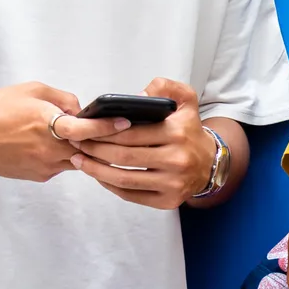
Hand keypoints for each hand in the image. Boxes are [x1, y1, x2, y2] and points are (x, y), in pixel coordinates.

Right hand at [0, 82, 127, 181]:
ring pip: (79, 159)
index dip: (107, 128)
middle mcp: (48, 148)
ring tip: (78, 136)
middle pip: (89, 149)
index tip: (125, 123)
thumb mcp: (31, 90)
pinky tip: (53, 145)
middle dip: (102, 141)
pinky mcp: (40, 175)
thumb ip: (63, 99)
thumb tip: (83, 110)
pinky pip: (62, 166)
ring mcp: (45, 165)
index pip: (85, 130)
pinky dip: (66, 156)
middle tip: (113, 131)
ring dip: (84, 149)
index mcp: (46, 123)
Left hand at [71, 78, 213, 208]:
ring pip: (124, 178)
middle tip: (77, 143)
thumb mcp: (186, 100)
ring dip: (96, 170)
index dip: (103, 132)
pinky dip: (110, 186)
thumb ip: (164, 86)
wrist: (211, 163)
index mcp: (177, 133)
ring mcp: (173, 183)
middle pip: (123, 156)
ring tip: (80, 160)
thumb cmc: (190, 131)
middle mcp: (177, 159)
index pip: (130, 133)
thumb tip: (137, 95)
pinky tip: (99, 175)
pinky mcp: (168, 201)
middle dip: (94, 149)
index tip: (85, 129)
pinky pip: (131, 195)